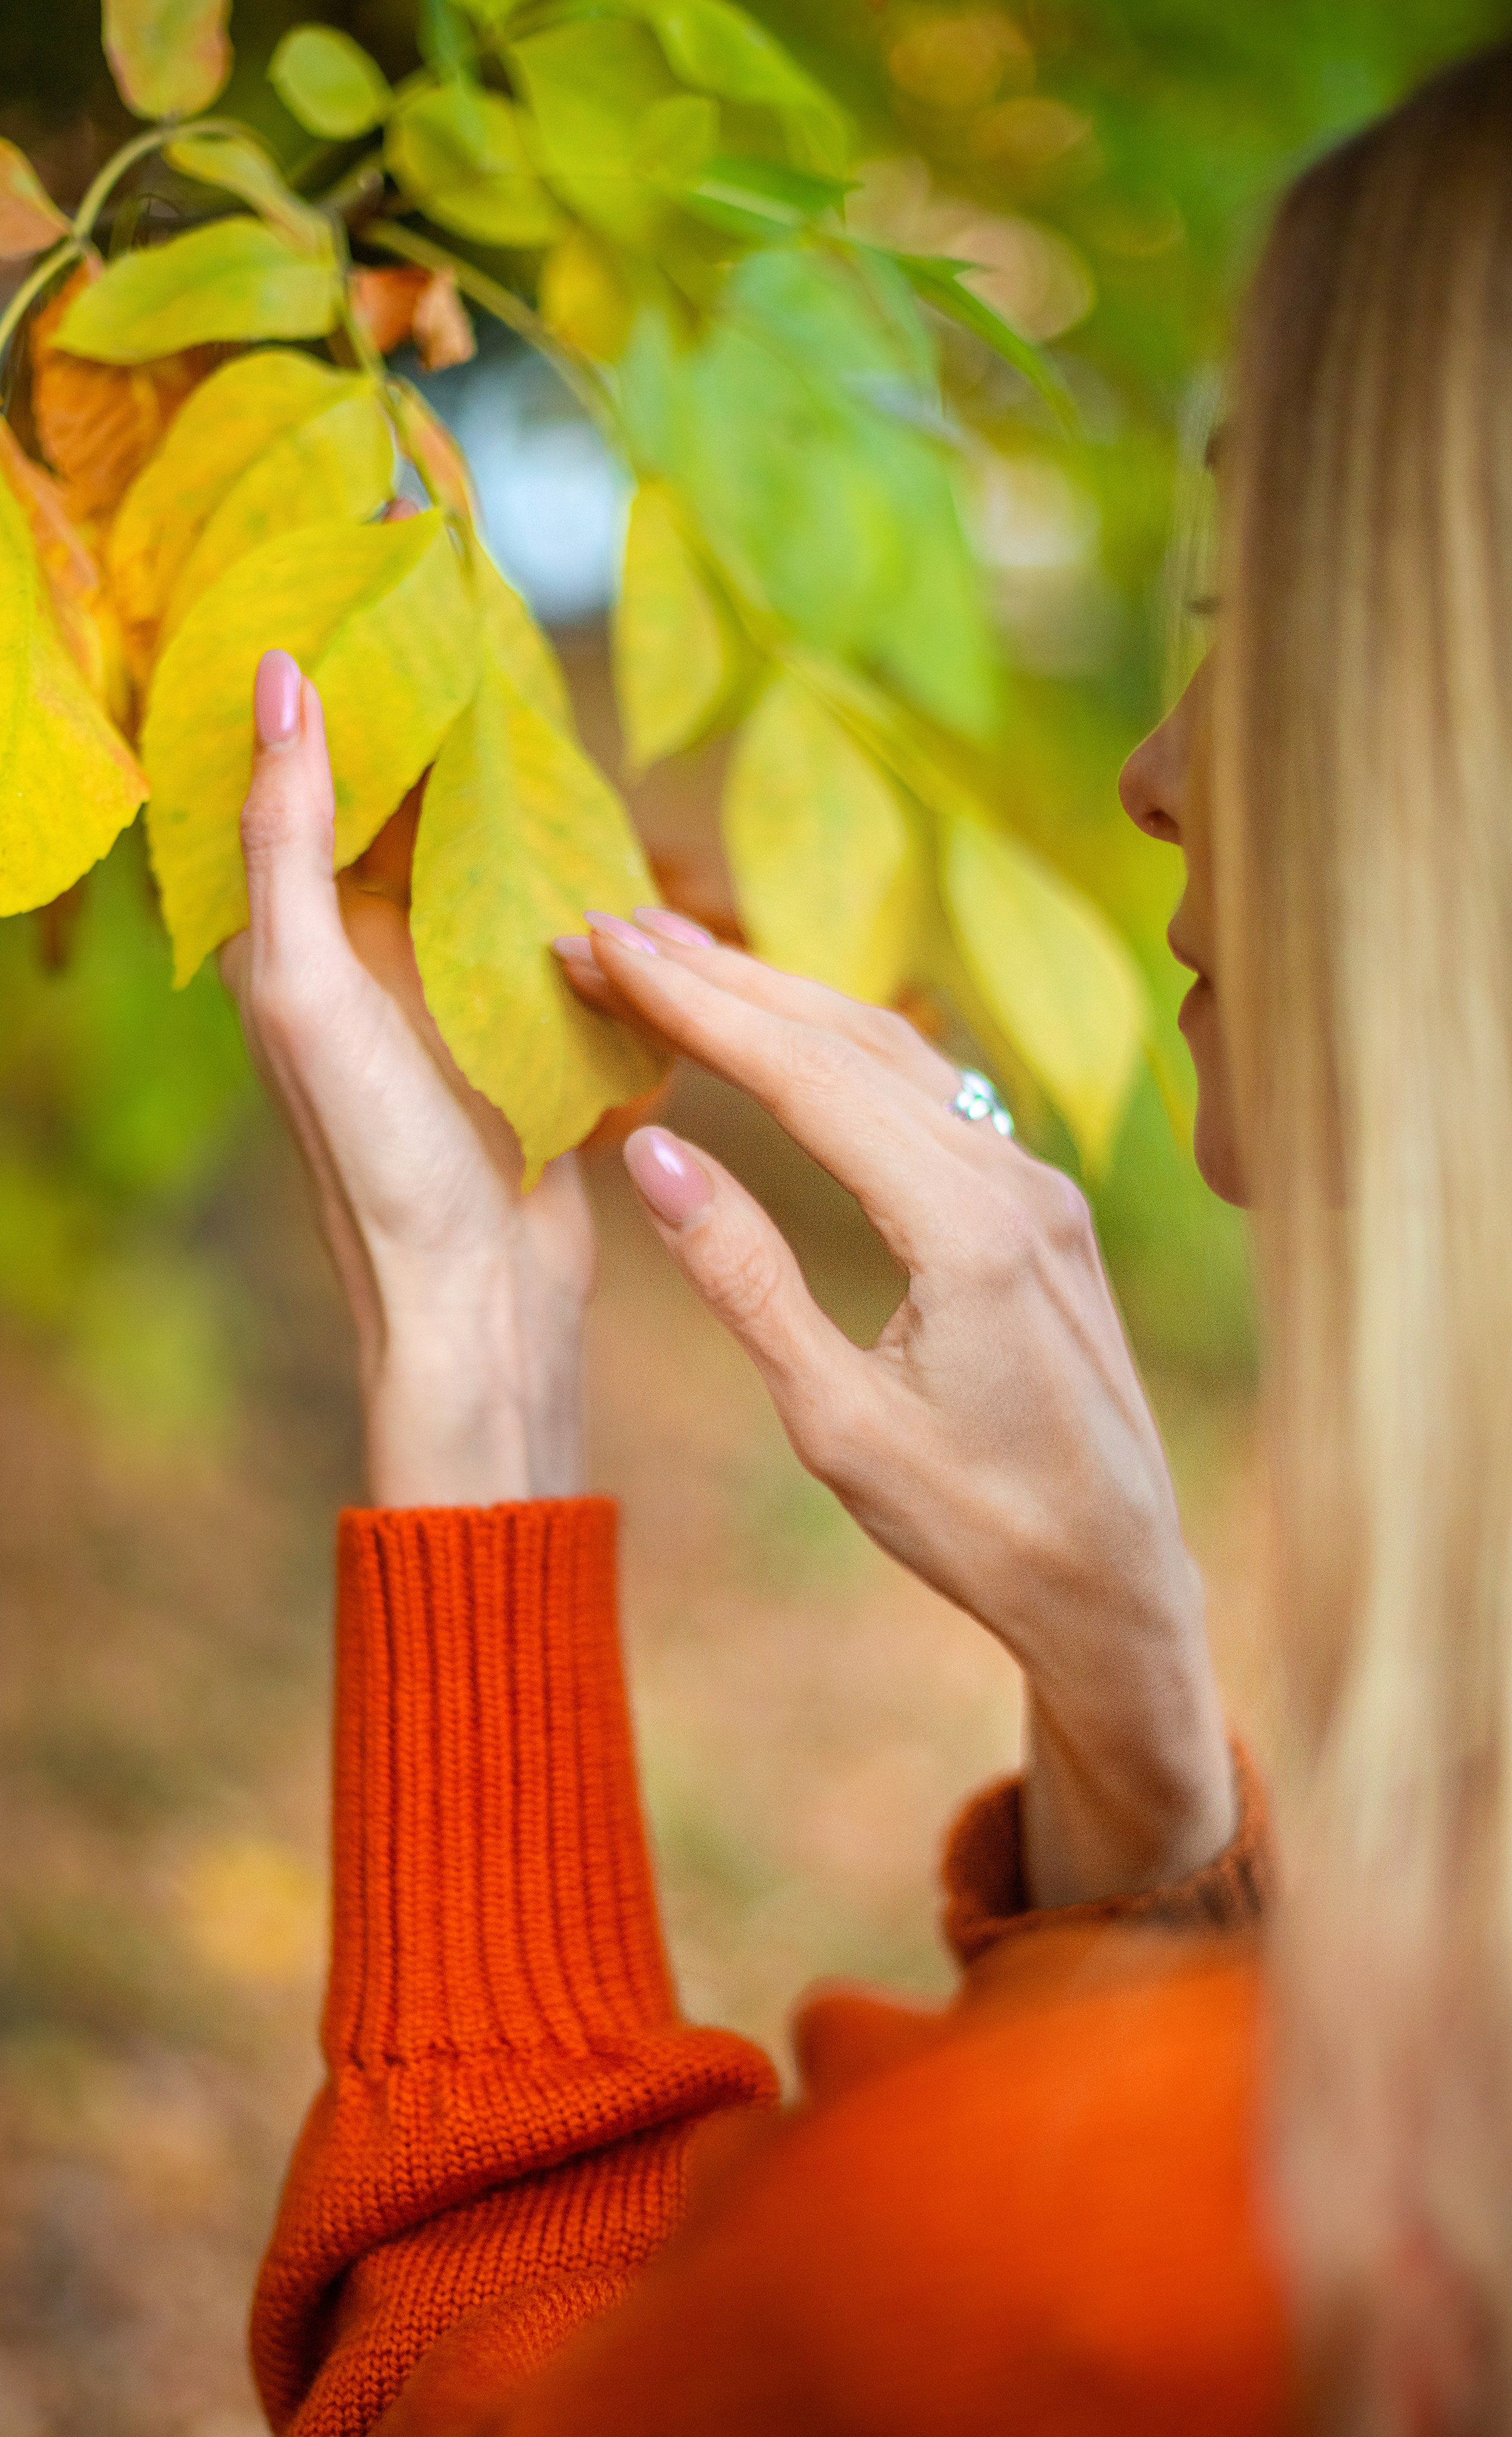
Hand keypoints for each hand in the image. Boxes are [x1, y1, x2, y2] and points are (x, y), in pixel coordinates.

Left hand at [220, 648, 594, 1507]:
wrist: (482, 1304)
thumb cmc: (376, 1157)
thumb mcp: (310, 984)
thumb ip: (292, 839)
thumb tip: (278, 677)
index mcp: (302, 935)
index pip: (315, 775)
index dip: (342, 678)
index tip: (385, 569)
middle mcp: (374, 951)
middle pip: (407, 802)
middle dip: (442, 713)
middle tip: (488, 603)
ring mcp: (461, 988)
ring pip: (488, 853)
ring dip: (518, 785)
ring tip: (554, 686)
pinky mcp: (538, 1027)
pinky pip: (557, 924)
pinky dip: (578, 872)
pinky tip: (615, 821)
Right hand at [556, 912, 1234, 1908]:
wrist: (1118, 1583)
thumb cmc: (977, 1525)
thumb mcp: (838, 1424)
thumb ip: (746, 1278)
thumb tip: (655, 1150)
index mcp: (967, 1229)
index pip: (806, 1074)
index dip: (695, 1004)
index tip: (602, 943)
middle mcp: (1016, 1180)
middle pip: (850, 1037)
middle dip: (723, 977)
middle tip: (609, 930)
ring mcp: (1039, 1186)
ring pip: (897, 1054)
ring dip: (783, 1001)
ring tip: (678, 959)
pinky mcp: (1042, 1209)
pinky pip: (934, 1096)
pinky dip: (844, 1051)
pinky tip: (791, 1035)